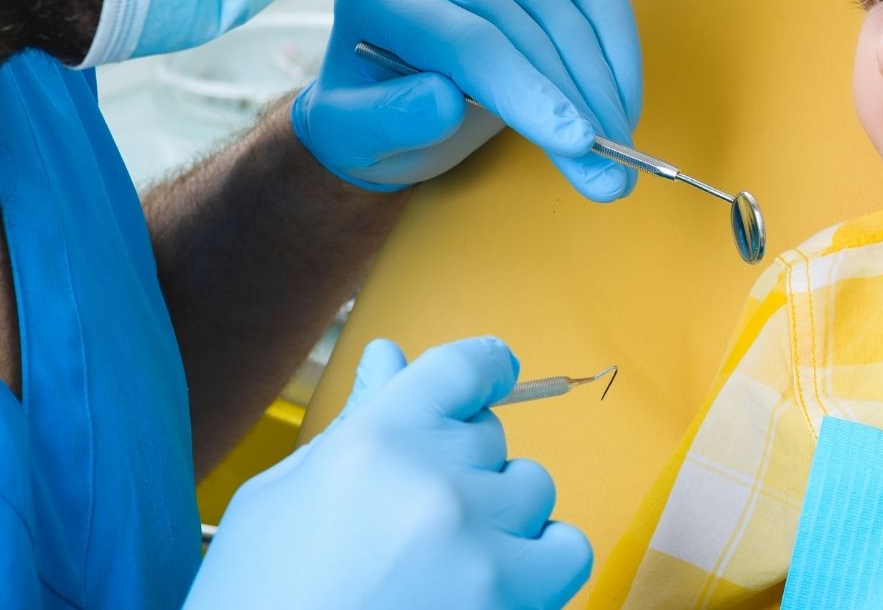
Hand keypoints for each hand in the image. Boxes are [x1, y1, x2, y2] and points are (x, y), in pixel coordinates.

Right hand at [185, 337, 591, 609]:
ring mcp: (477, 543)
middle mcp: (435, 479)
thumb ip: (351, 425)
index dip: (486, 367)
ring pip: (532, 487)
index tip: (496, 371)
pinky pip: (567, 551)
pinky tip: (497, 580)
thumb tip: (390, 356)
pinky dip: (544, 562)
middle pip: (491, 435)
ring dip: (501, 513)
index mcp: (374, 439)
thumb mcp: (279, 500)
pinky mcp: (505, 600)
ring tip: (446, 557)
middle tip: (412, 520)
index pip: (462, 368)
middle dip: (462, 466)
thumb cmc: (256, 599)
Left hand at [291, 0, 641, 198]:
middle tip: (610, 173)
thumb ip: (390, 120)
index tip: (577, 143)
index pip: (468, 37)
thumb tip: (442, 103)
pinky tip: (624, 97)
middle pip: (524, 25)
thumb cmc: (367, 120)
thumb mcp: (354, 137)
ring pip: (565, 9)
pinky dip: (617, 45)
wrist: (382, 87)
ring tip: (619, 145)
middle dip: (577, 102)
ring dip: (604, 83)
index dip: (528, 89)